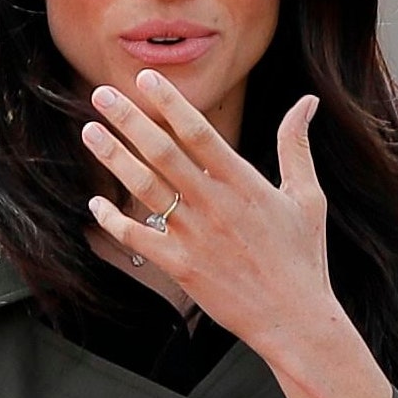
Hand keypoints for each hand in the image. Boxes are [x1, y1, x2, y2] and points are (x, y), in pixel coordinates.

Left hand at [82, 69, 332, 360]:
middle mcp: (215, 204)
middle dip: (128, 121)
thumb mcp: (308, 197)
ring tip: (89, 133)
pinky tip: (96, 204)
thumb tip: (307, 101)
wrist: (294, 318)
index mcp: (244, 183)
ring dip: (114, 159)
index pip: (199, 132)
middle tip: (101, 95)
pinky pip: (138, 238)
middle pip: (163, 152)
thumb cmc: (303, 259)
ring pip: (144, 188)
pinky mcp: (181, 266)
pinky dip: (114, 221)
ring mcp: (195, 236)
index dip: (170, 103)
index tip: (145, 79)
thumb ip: (296, 146)